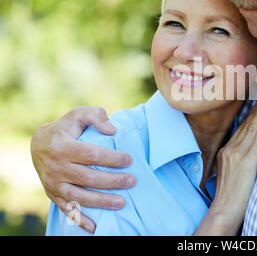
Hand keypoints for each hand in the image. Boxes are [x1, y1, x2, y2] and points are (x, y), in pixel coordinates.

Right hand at [30, 106, 136, 232]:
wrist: (39, 144)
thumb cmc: (66, 128)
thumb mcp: (78, 114)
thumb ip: (96, 116)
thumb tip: (113, 130)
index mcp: (62, 146)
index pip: (92, 155)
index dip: (112, 159)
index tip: (129, 160)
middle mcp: (55, 167)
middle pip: (88, 178)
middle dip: (113, 181)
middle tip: (132, 181)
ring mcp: (53, 183)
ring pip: (79, 196)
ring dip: (102, 201)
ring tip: (122, 202)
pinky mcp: (52, 194)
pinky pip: (67, 210)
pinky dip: (81, 220)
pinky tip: (96, 227)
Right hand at [194, 100, 256, 234]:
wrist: (224, 210)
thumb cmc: (230, 196)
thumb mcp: (230, 173)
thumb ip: (239, 160)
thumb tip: (252, 153)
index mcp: (226, 152)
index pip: (241, 130)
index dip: (250, 117)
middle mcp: (229, 150)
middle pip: (246, 126)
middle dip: (256, 111)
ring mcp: (236, 155)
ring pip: (251, 130)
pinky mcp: (245, 162)